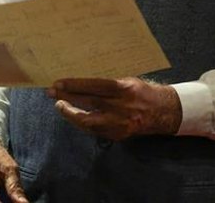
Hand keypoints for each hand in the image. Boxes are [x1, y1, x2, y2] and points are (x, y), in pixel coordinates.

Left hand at [46, 77, 181, 140]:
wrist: (163, 112)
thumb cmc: (141, 91)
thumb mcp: (127, 80)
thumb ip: (108, 83)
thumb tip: (82, 79)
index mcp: (124, 89)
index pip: (94, 86)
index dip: (75, 85)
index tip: (58, 83)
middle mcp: (121, 107)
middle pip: (89, 103)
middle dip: (67, 98)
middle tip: (51, 93)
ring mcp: (120, 123)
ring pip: (89, 122)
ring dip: (71, 114)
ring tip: (60, 106)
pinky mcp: (118, 135)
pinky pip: (95, 130)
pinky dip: (82, 123)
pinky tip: (74, 116)